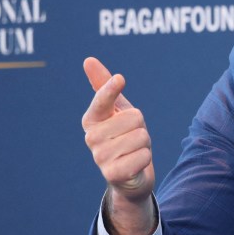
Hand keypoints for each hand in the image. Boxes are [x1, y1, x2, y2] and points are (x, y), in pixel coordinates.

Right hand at [81, 57, 156, 234]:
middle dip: (141, 127)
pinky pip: (143, 156)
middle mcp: (91, 138)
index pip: (102, 100)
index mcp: (92, 119)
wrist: (130, 175)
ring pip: (141, 137)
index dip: (112, 89)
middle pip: (135, 117)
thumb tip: (88, 60)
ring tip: (133, 150)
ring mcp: (100, 157)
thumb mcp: (119, 110)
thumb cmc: (125, 136)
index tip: (121, 78)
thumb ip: (105, 87)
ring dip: (144, 144)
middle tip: (132, 137)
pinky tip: (135, 164)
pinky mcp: (112, 174)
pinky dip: (145, 159)